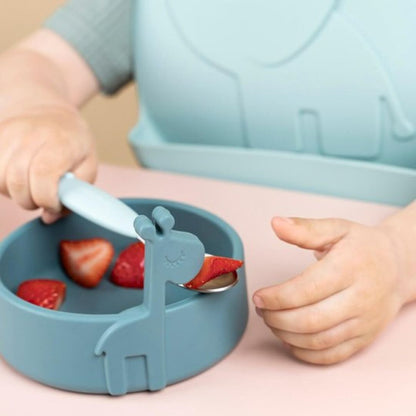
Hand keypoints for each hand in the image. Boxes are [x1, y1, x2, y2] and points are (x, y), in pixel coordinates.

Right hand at [0, 105, 96, 222]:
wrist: (48, 111)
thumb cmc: (72, 141)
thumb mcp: (88, 164)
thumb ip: (75, 193)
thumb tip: (50, 216)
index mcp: (60, 142)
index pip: (43, 176)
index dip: (47, 199)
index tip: (55, 203)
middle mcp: (30, 135)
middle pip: (17, 182)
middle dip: (30, 201)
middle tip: (42, 197)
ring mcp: (7, 134)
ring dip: (14, 193)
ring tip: (29, 185)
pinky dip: (1, 183)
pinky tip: (16, 178)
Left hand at [253, 216, 415, 364]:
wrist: (398, 267)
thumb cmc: (363, 247)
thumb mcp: (336, 229)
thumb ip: (304, 229)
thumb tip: (276, 223)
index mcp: (348, 268)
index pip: (305, 290)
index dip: (276, 298)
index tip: (258, 296)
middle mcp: (359, 298)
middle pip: (309, 320)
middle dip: (276, 318)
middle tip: (262, 310)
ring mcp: (364, 322)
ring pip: (318, 341)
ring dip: (286, 336)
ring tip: (272, 321)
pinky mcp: (364, 338)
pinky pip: (332, 356)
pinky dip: (305, 353)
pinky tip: (290, 339)